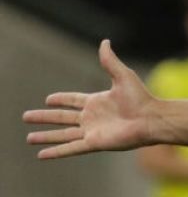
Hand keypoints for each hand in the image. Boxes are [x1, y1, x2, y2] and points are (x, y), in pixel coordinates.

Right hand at [24, 40, 154, 158]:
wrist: (152, 118)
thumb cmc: (141, 98)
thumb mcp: (122, 75)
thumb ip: (109, 61)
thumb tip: (105, 41)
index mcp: (97, 102)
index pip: (73, 101)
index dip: (61, 100)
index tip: (48, 100)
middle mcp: (92, 118)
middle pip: (62, 118)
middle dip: (44, 118)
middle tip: (26, 117)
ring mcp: (92, 131)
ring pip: (62, 135)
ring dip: (46, 137)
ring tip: (29, 138)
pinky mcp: (94, 143)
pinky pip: (70, 148)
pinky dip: (56, 151)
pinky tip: (42, 155)